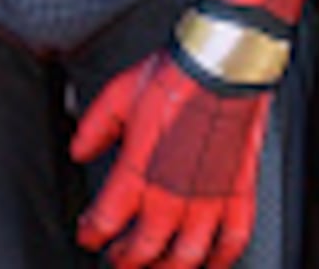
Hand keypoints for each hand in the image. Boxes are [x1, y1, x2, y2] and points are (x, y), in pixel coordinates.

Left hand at [71, 51, 267, 268]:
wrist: (222, 68)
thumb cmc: (175, 77)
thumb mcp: (118, 95)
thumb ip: (95, 129)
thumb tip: (79, 150)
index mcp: (137, 173)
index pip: (106, 222)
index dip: (92, 234)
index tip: (88, 235)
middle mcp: (172, 196)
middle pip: (144, 250)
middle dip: (126, 261)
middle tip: (119, 262)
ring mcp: (208, 200)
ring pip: (186, 258)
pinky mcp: (239, 195)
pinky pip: (232, 243)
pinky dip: (221, 260)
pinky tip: (211, 263)